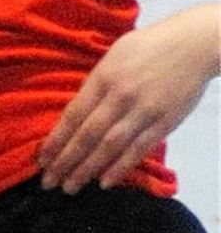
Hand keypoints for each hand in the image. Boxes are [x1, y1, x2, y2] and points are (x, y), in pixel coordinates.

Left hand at [37, 6, 219, 193]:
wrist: (191, 45)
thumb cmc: (147, 46)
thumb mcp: (112, 56)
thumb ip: (95, 83)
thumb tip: (77, 111)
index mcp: (103, 78)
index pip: (73, 115)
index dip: (56, 140)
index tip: (42, 158)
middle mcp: (120, 97)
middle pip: (87, 135)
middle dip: (66, 161)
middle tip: (49, 182)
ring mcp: (143, 112)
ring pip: (110, 147)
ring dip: (88, 169)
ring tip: (71, 186)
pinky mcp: (164, 123)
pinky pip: (139, 150)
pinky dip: (121, 168)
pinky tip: (105, 182)